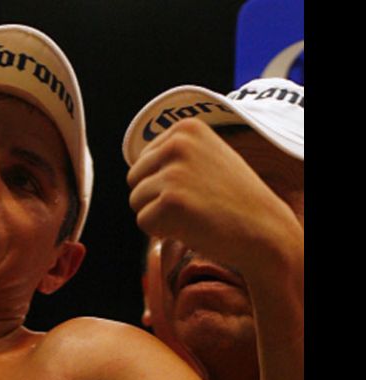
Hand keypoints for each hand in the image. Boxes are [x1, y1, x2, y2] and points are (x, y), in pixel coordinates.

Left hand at [126, 118, 299, 273]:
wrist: (264, 228)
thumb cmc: (233, 197)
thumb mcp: (207, 156)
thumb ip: (174, 152)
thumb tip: (136, 159)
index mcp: (186, 128)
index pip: (143, 159)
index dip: (162, 182)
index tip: (194, 186)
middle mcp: (178, 144)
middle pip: (134, 179)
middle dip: (154, 198)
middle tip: (191, 204)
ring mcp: (174, 172)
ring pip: (135, 201)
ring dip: (158, 215)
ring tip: (193, 214)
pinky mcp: (171, 202)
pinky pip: (143, 222)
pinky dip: (162, 231)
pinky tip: (191, 227)